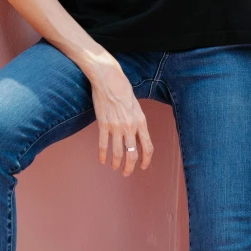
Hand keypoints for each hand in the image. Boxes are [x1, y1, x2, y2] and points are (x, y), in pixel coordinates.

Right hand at [88, 58, 153, 176]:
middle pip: (132, 155)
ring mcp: (116, 126)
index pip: (147, 147)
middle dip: (130, 167)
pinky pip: (103, 145)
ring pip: (118, 153)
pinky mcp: (103, 124)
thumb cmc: (123, 89)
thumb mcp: (136, 106)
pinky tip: (102, 160)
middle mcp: (130, 126)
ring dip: (116, 164)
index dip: (146, 160)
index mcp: (141, 121)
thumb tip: (137, 137)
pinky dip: (103, 156)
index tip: (143, 166)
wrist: (108, 78)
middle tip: (126, 172)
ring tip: (114, 167)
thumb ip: (137, 122)